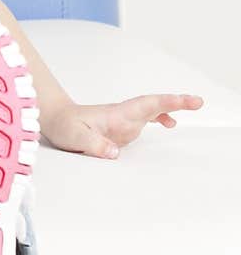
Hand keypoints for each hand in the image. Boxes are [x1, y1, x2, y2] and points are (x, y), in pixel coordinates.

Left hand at [41, 94, 204, 159]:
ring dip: (172, 108)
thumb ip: (94, 144)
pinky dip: (160, 119)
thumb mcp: (75, 136)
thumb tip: (114, 153)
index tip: (183, 101)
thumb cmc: (64, 125)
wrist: (56, 120)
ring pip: (152, 110)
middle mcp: (124, 114)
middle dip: (176, 102)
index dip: (165, 102)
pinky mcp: (122, 128)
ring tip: (194, 106)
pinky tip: (170, 125)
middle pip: (154, 105)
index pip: (145, 105)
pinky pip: (146, 120)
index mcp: (115, 114)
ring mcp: (124, 120)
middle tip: (198, 102)